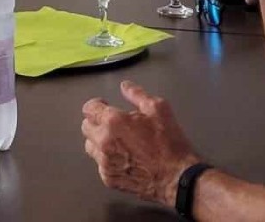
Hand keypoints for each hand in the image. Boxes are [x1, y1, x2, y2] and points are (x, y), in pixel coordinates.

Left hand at [82, 81, 201, 203]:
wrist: (177, 177)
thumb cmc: (169, 143)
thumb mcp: (158, 109)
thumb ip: (137, 94)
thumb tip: (125, 86)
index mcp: (113, 122)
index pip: (89, 108)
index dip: (97, 105)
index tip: (104, 106)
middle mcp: (104, 141)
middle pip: (86, 127)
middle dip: (97, 122)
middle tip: (113, 124)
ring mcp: (105, 162)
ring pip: (90, 146)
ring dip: (99, 141)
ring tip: (118, 141)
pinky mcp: (109, 178)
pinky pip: (100, 164)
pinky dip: (107, 159)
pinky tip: (123, 158)